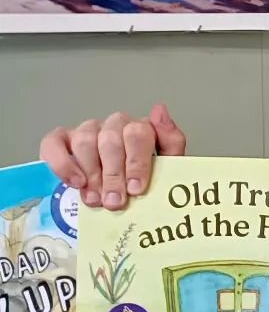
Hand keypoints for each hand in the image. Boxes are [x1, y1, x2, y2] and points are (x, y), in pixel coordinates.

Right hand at [39, 103, 186, 209]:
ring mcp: (86, 131)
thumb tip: (159, 110)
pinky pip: (53, 144)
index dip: (137, 163)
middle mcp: (113, 125)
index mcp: (140, 129)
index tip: (136, 189)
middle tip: (115, 201)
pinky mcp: (60, 141)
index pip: (139, 133)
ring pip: (85, 142)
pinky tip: (75, 183)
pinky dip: (63, 164)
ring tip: (97, 200)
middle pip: (111, 140)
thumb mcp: (167, 168)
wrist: (119, 197)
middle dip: (113, 174)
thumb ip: (171, 141)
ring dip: (91, 174)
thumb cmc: (142, 182)